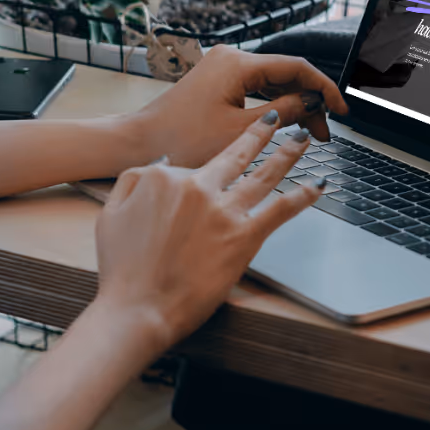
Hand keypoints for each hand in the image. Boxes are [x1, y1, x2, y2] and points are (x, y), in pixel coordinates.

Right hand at [94, 112, 319, 352]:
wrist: (136, 310)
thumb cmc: (122, 270)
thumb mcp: (111, 213)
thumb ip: (133, 180)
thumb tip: (163, 164)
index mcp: (167, 177)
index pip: (195, 165)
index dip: (201, 174)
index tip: (210, 174)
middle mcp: (199, 187)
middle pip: (238, 153)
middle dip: (261, 133)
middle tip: (276, 119)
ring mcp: (224, 211)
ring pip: (264, 173)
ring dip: (287, 153)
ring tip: (302, 139)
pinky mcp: (243, 237)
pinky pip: (280, 209)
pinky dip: (302, 196)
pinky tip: (317, 185)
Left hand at [122, 45, 348, 169]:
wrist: (137, 144)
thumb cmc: (180, 141)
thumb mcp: (240, 132)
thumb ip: (283, 114)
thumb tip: (312, 104)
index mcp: (238, 63)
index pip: (296, 67)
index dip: (323, 88)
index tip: (341, 110)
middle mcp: (231, 58)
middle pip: (286, 74)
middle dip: (309, 102)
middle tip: (324, 133)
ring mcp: (223, 69)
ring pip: (272, 82)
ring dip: (293, 106)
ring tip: (310, 134)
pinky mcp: (217, 82)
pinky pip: (255, 89)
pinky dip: (273, 106)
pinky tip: (285, 126)